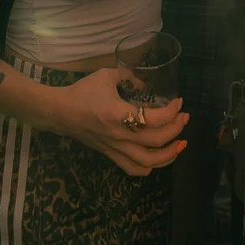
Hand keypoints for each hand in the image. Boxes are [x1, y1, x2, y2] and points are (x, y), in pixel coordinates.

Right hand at [54, 67, 188, 175]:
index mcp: (118, 114)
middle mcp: (119, 136)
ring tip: (180, 144)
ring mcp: (115, 149)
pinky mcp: (111, 155)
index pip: (153, 119)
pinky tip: (157, 157)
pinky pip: (133, 169)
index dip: (172, 112)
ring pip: (148, 163)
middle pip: (156, 142)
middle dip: (176, 130)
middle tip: (184, 118)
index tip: (179, 102)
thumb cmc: (83, 92)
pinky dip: (150, 167)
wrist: (60, 112)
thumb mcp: (106, 76)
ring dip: (169, 155)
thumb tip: (145, 83)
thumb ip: (129, 76)